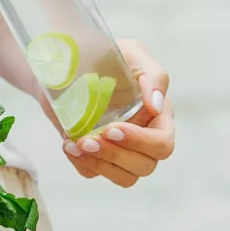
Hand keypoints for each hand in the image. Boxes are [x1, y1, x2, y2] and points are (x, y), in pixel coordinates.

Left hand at [62, 39, 174, 187]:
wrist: (67, 61)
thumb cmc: (106, 54)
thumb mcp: (131, 53)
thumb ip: (152, 75)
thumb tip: (156, 106)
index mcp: (158, 115)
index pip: (162, 143)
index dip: (140, 142)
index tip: (112, 129)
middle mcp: (143, 137)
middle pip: (145, 166)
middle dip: (115, 155)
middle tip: (87, 139)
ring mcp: (120, 150)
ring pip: (125, 177)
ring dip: (100, 164)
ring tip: (75, 144)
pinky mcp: (97, 155)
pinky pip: (94, 173)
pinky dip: (82, 164)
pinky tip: (68, 144)